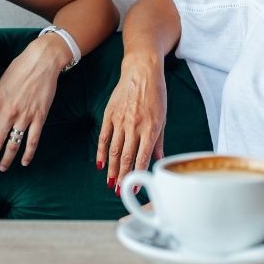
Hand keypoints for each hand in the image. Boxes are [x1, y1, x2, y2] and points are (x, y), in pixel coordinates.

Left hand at [0, 37, 62, 170]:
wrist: (42, 61)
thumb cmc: (19, 68)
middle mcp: (7, 113)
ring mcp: (24, 117)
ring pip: (13, 146)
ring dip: (6, 160)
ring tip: (2, 168)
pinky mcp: (39, 118)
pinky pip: (33, 141)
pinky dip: (28, 154)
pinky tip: (24, 162)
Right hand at [97, 52, 166, 192]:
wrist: (141, 70)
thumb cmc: (156, 93)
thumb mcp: (163, 117)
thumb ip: (159, 141)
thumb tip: (159, 160)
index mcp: (150, 128)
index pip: (142, 157)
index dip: (137, 175)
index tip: (134, 189)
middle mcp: (134, 126)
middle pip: (126, 157)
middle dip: (122, 176)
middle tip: (119, 192)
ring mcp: (120, 120)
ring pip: (114, 150)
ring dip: (112, 168)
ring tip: (110, 183)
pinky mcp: (109, 114)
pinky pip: (104, 136)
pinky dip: (101, 151)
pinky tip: (100, 164)